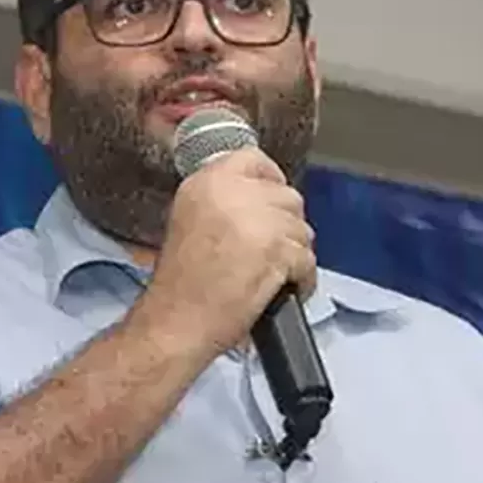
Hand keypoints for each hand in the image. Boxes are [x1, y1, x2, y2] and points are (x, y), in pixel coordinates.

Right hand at [135, 147, 316, 356]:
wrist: (175, 322)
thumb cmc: (179, 284)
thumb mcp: (190, 219)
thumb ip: (224, 200)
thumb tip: (263, 198)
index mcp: (207, 182)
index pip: (254, 159)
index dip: (271, 180)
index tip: (273, 200)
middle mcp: (232, 192)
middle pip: (287, 196)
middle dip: (286, 224)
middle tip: (273, 249)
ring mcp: (258, 220)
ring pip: (302, 228)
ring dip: (295, 252)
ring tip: (276, 273)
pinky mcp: (277, 250)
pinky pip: (307, 259)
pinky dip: (302, 278)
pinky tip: (286, 289)